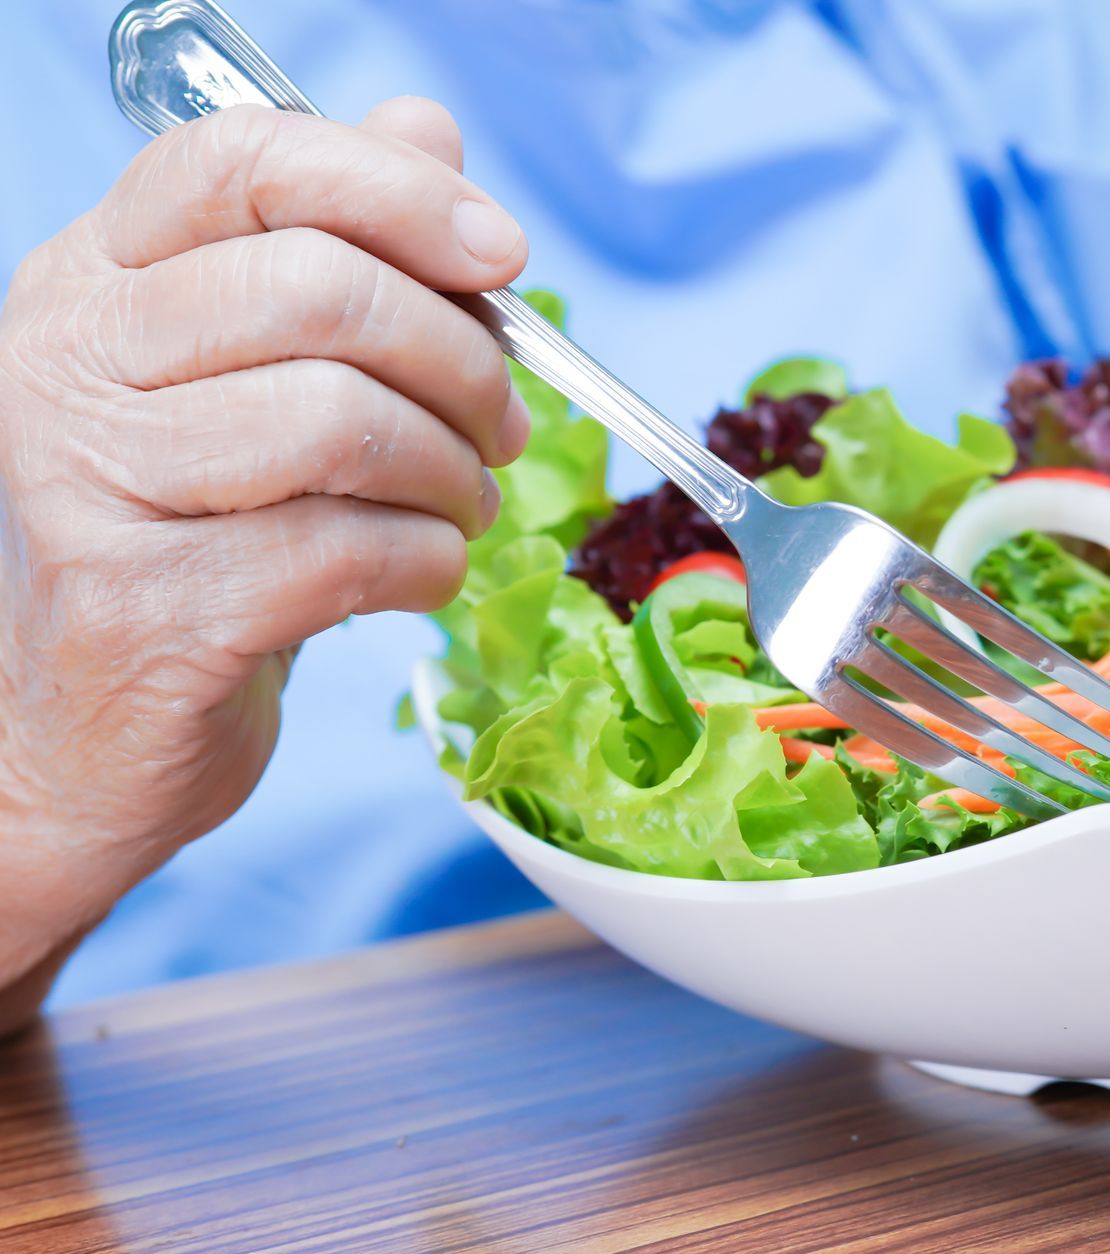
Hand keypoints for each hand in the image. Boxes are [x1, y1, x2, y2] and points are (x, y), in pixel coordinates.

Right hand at [0, 98, 528, 1030]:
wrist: (86, 732)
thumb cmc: (193, 538)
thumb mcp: (248, 380)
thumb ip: (334, 247)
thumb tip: (426, 129)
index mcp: (97, 280)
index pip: (242, 164)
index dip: (397, 191)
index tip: (502, 251)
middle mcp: (72, 363)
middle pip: (320, 289)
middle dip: (461, 358)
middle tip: (501, 423)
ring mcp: (95, 487)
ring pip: (344, 423)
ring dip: (452, 473)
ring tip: (462, 506)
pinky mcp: (149, 611)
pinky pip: (349, 551)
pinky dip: (429, 563)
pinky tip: (422, 573)